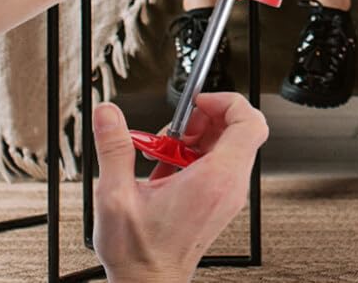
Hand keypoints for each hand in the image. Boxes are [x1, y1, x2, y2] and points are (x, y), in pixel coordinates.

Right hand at [93, 95, 268, 282]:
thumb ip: (114, 148)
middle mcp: (228, 186)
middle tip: (175, 128)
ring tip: (165, 148)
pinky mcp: (219, 202)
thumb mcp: (115, 196)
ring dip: (198, 136)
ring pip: (230, 145)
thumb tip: (108, 114)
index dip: (228, 101)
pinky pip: (220, 163)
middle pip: (239, 130)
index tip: (198, 101)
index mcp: (214, 180)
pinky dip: (197, 154)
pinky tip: (167, 166)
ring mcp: (227, 195)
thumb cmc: (139, 254)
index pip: (250, 123)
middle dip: (205, 118)